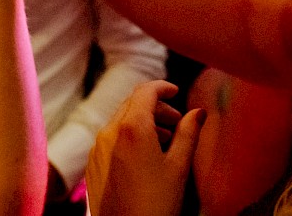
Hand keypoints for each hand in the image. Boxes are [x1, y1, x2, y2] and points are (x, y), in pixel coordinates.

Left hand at [87, 80, 205, 215]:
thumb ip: (189, 134)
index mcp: (131, 128)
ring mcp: (97, 149)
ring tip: (166, 140)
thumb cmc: (156, 204)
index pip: (145, 91)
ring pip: (120, 121)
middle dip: (156, 107)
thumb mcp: (179, 167)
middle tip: (178, 121)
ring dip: (143, 122)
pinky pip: (110, 139)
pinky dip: (128, 137)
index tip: (176, 92)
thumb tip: (198, 112)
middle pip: (132, 104)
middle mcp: (109, 132)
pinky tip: (145, 156)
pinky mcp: (93, 164)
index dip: (162, 87)